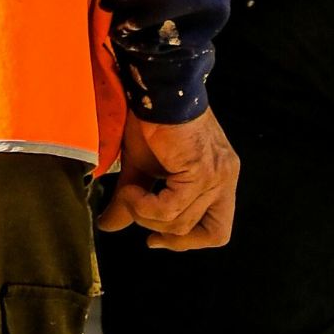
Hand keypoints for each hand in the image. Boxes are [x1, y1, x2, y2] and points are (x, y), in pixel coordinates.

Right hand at [96, 108, 238, 249]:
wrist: (155, 91)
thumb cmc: (151, 121)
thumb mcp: (140, 168)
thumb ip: (131, 200)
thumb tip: (108, 225)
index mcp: (219, 179)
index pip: (218, 228)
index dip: (189, 242)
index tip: (155, 240)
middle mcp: (226, 180)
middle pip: (213, 234)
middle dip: (174, 239)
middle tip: (147, 235)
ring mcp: (217, 177)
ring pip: (183, 222)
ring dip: (146, 215)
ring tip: (127, 194)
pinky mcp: (201, 172)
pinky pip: (171, 208)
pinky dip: (145, 206)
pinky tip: (129, 191)